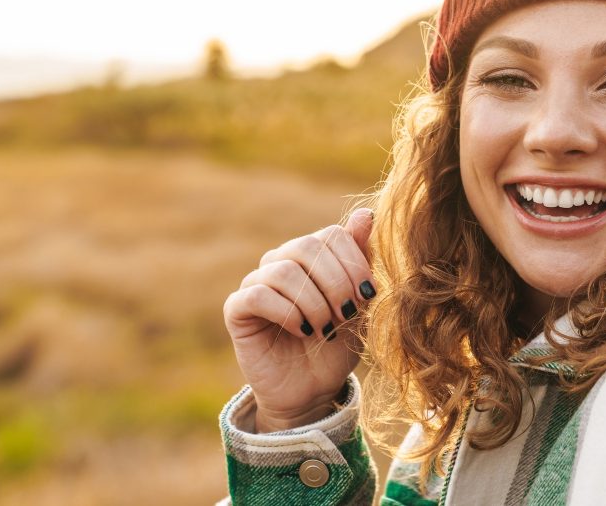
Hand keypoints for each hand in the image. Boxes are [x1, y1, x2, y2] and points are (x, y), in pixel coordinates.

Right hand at [223, 207, 374, 431]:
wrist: (313, 391)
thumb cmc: (338, 344)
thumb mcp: (360, 304)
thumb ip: (361, 259)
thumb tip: (365, 213)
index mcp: (313, 255)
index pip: (332, 234)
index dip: (353, 262)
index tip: (367, 295)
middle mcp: (282, 261)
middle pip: (307, 246)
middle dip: (335, 282)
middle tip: (347, 314)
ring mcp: (257, 283)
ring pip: (283, 271)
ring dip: (313, 303)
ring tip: (325, 328)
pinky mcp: (238, 309)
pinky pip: (258, 295)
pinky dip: (287, 313)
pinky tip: (303, 331)